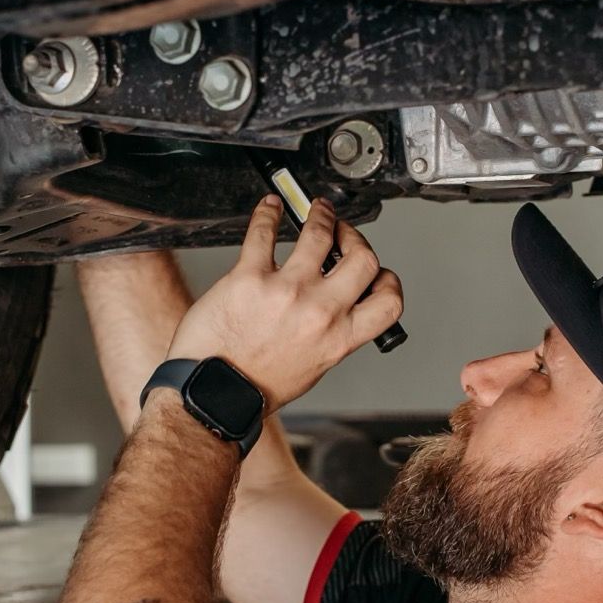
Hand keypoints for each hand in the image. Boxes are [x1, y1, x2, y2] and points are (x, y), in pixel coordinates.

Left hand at [165, 196, 402, 409]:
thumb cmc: (256, 386)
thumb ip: (331, 336)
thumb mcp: (313, 367)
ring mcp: (285, 291)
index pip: (388, 301)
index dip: (388, 281)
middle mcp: (319, 312)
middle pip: (363, 259)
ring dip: (321, 216)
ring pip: (318, 235)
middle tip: (345, 234)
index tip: (378, 272)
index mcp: (338, 339)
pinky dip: (269, 213)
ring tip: (317, 212)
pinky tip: (270, 208)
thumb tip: (339, 310)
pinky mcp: (249, 278)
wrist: (214, 394)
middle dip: (356, 239)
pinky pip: (264, 232)